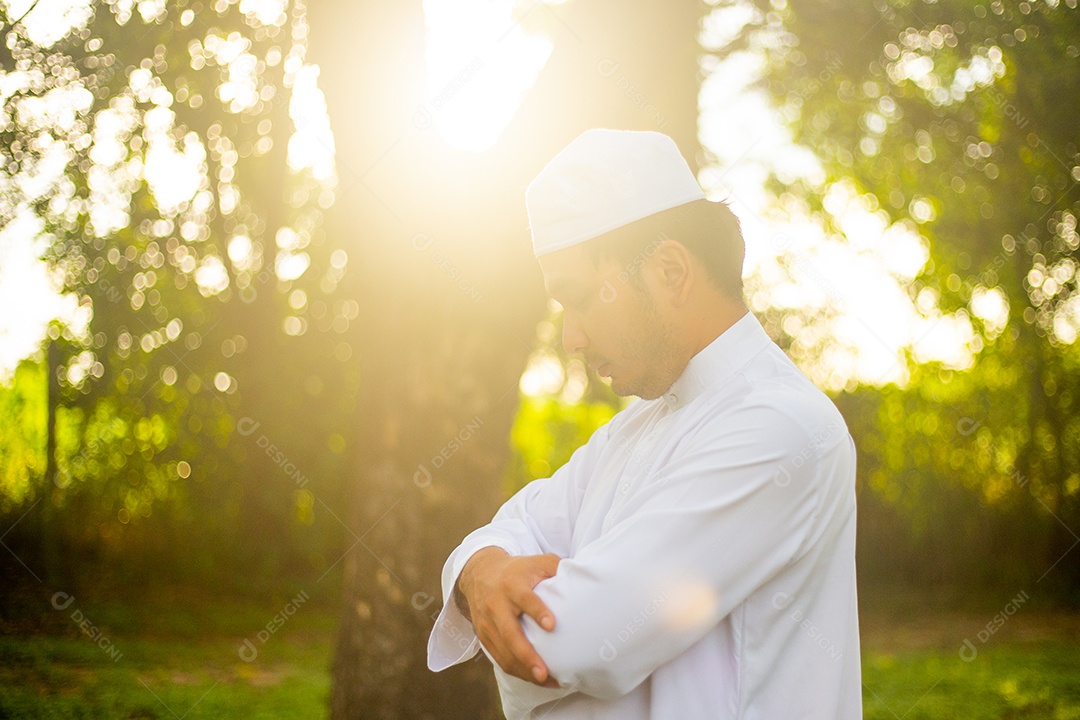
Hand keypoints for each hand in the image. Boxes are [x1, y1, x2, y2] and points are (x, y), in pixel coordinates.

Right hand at [455, 546, 561, 687]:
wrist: (480, 574)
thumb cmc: (518, 570)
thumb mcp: (537, 562)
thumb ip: (557, 569)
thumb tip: (585, 577)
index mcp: (512, 585)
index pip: (524, 599)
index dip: (537, 611)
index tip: (552, 625)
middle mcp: (496, 605)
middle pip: (510, 633)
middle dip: (526, 655)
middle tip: (544, 672)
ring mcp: (488, 623)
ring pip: (503, 652)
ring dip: (524, 670)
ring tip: (546, 681)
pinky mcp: (484, 637)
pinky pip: (499, 658)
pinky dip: (517, 671)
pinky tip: (535, 679)